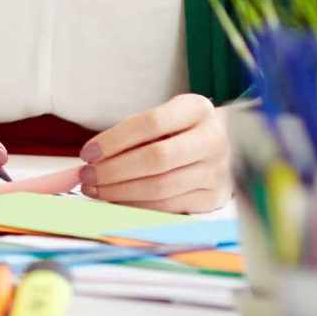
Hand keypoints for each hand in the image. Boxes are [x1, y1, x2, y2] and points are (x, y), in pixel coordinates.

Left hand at [81, 94, 229, 212]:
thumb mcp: (164, 116)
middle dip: (114, 170)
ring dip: (121, 191)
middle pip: (156, 158)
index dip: (115, 140)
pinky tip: (118, 200)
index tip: (88, 152)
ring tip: (95, 190)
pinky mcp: (214, 197)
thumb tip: (94, 157)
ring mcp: (217, 171)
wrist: (230, 146)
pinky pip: (169, 205)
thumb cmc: (182, 129)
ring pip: (161, 187)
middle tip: (86, 176)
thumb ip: (133, 132)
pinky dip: (138, 205)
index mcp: (197, 109)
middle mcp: (213, 140)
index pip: (150, 123)